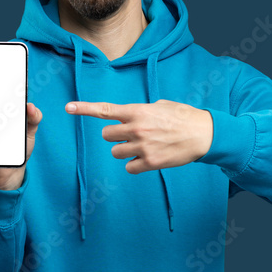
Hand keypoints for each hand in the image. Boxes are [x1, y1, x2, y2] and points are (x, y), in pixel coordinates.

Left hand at [65, 99, 212, 173]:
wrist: (204, 134)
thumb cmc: (183, 117)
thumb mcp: (161, 105)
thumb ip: (142, 111)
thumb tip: (131, 116)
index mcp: (138, 111)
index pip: (105, 110)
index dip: (84, 109)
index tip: (68, 107)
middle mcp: (137, 128)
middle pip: (107, 135)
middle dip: (115, 136)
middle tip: (130, 135)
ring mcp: (142, 146)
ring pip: (116, 152)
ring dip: (124, 150)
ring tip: (142, 146)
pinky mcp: (150, 162)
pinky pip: (129, 167)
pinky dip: (135, 164)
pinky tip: (148, 158)